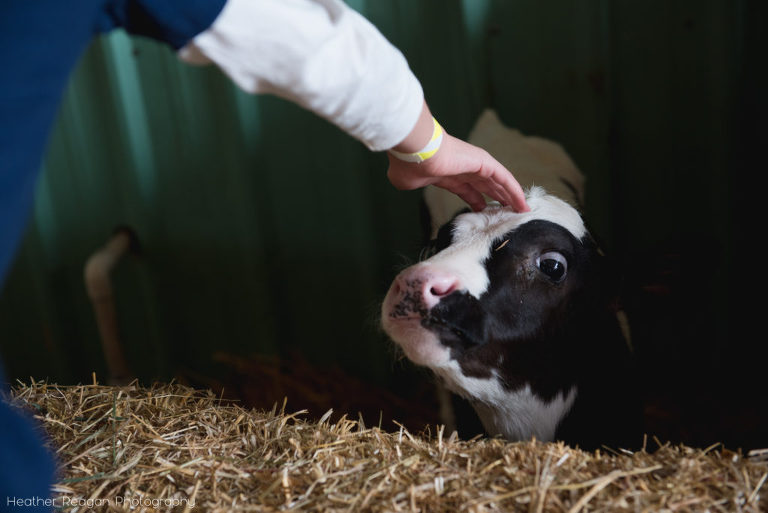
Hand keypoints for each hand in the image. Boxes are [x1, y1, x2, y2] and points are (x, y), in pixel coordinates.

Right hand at [386, 131, 529, 212]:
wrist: (415, 152)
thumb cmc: (408, 165)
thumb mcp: (407, 182)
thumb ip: (411, 184)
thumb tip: (406, 183)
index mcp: (447, 174)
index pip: (467, 189)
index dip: (476, 200)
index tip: (483, 211)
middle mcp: (463, 168)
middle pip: (486, 186)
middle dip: (498, 199)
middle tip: (509, 212)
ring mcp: (475, 164)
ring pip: (499, 182)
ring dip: (511, 196)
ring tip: (522, 210)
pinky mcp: (484, 162)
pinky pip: (504, 178)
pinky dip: (514, 191)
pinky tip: (522, 203)